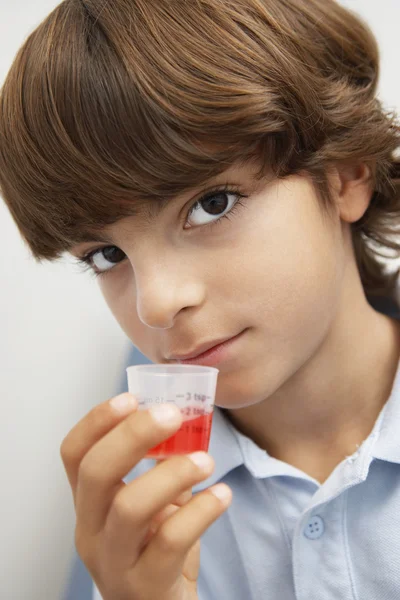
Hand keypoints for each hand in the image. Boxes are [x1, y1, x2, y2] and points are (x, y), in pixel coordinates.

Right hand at [60, 394, 231, 599]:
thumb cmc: (156, 550)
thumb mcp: (149, 505)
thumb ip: (158, 467)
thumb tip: (185, 420)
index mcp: (90, 503)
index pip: (74, 454)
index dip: (97, 421)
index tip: (130, 397)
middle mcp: (91, 530)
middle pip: (95, 473)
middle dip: (133, 436)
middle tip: (172, 415)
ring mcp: (114, 562)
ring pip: (129, 508)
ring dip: (172, 474)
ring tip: (205, 460)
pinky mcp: (146, 588)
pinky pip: (169, 542)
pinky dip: (200, 511)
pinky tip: (222, 495)